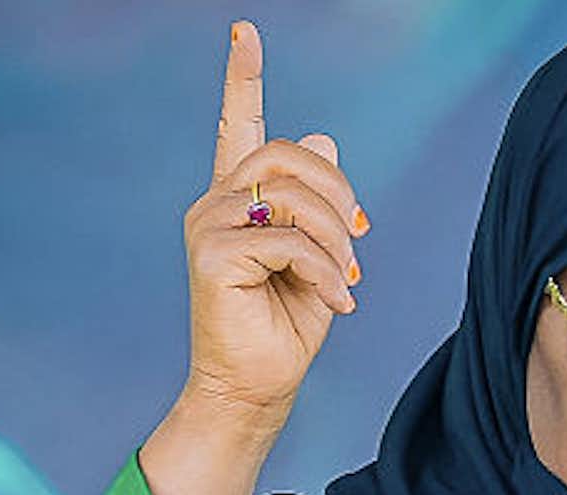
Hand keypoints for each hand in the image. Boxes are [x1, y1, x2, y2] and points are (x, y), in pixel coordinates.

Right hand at [180, 19, 367, 410]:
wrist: (259, 386)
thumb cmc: (287, 323)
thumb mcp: (320, 254)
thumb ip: (321, 203)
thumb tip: (328, 139)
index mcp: (239, 197)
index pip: (238, 124)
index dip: (243, 77)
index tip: (245, 32)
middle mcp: (215, 203)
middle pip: (287, 156)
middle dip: (338, 194)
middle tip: (360, 240)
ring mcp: (207, 225)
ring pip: (294, 198)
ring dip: (336, 241)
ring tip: (347, 280)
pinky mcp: (211, 255)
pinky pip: (290, 241)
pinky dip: (327, 271)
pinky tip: (339, 301)